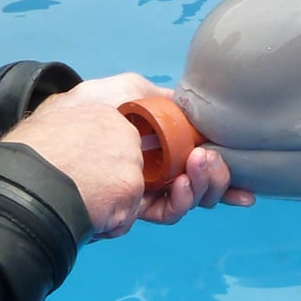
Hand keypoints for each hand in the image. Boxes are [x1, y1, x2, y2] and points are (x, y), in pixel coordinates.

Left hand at [1, 73, 253, 239]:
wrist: (62, 159)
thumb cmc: (91, 119)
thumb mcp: (126, 89)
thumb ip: (159, 96)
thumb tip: (183, 104)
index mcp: (146, 130)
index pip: (189, 138)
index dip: (216, 144)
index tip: (237, 149)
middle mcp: (146, 159)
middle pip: (196, 168)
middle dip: (215, 167)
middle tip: (210, 158)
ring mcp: (140, 186)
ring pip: (189, 190)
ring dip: (205, 181)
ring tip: (201, 167)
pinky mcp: (133, 211)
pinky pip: (170, 209)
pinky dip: (184, 199)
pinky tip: (185, 186)